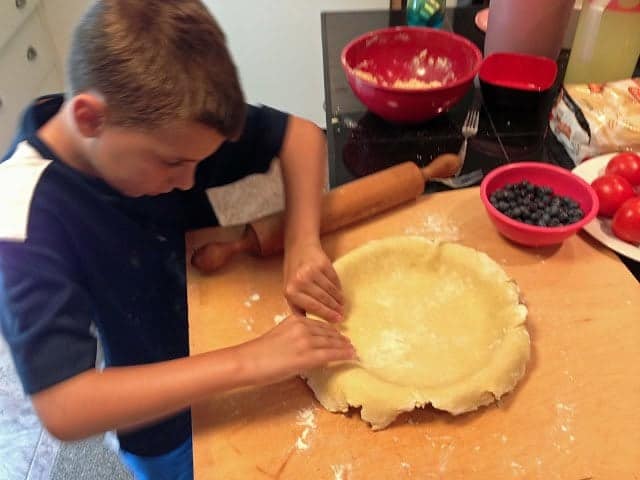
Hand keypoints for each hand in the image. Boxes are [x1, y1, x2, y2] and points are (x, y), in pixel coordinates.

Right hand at [237, 315, 355, 384]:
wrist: (248, 361)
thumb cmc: (259, 353)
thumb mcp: (280, 336)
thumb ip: (295, 336)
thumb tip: (310, 345)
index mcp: (295, 319)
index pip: (320, 325)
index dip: (332, 331)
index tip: (340, 336)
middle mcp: (303, 327)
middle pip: (328, 333)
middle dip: (340, 339)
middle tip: (350, 344)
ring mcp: (306, 341)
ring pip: (332, 343)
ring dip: (345, 347)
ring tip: (352, 350)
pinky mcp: (307, 356)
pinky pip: (331, 354)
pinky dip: (344, 355)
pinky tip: (352, 356)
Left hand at [283, 241, 343, 322]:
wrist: (299, 248)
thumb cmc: (294, 273)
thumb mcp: (290, 290)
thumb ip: (298, 307)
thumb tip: (312, 325)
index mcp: (291, 291)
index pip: (313, 307)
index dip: (327, 315)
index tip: (337, 321)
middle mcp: (300, 281)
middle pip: (323, 299)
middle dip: (334, 309)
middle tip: (342, 315)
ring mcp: (312, 272)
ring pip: (330, 290)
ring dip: (338, 299)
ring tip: (342, 305)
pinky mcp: (322, 264)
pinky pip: (334, 280)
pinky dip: (338, 288)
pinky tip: (340, 293)